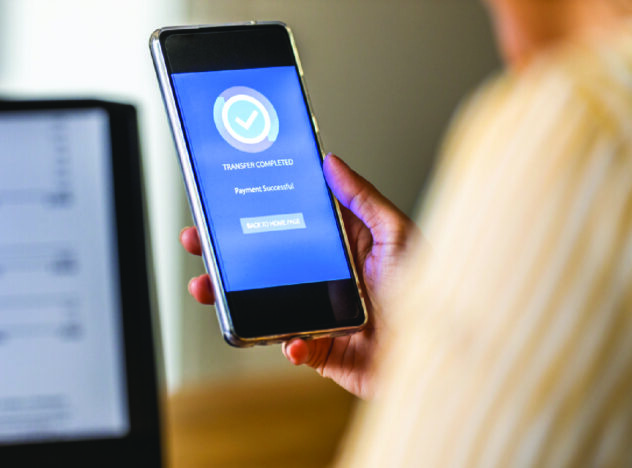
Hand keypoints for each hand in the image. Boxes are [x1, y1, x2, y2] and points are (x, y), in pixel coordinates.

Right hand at [181, 154, 415, 399]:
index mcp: (341, 247)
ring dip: (234, 300)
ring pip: (265, 305)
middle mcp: (326, 280)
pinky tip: (290, 340)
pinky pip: (295, 348)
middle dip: (226, 256)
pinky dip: (290, 346)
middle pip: (265, 265)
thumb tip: (332, 162)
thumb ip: (363, 200)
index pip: (285, 226)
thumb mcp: (399, 233)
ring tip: (211, 291)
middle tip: (199, 243)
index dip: (252, 216)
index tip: (221, 205)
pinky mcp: (325, 351)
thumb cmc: (437, 290)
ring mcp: (321, 315)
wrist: (451, 352)